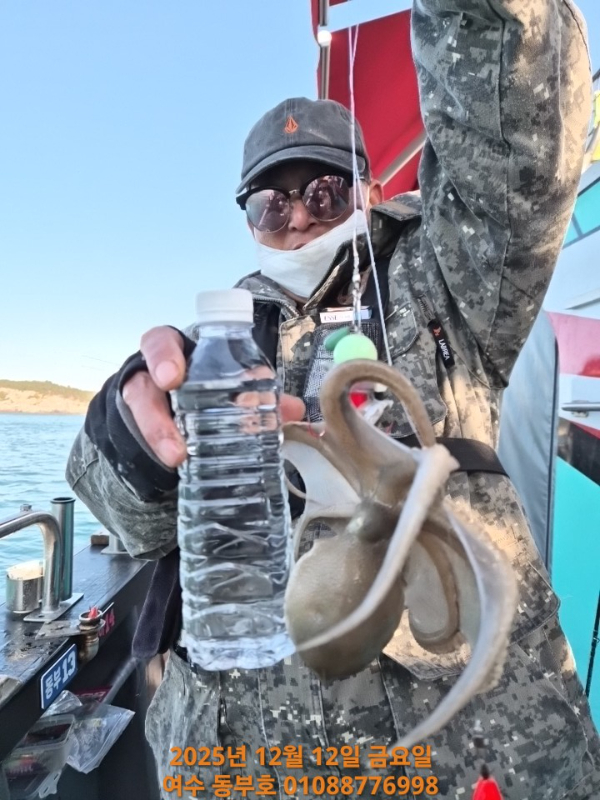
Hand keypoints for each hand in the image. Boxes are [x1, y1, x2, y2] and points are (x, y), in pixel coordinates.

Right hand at [121, 326, 304, 467]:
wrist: (172, 405)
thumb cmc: (203, 385)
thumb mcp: (224, 382)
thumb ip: (258, 392)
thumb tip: (294, 409)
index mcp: (175, 354)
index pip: (159, 343)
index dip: (162, 356)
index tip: (172, 377)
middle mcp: (149, 378)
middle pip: (141, 390)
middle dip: (156, 418)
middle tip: (176, 445)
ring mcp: (140, 407)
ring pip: (138, 422)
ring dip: (159, 442)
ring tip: (178, 460)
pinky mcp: (138, 433)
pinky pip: (138, 443)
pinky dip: (156, 454)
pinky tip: (174, 468)